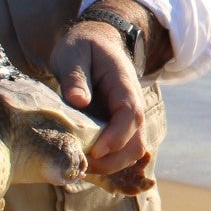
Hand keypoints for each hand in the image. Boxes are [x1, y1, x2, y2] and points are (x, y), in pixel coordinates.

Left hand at [49, 13, 148, 178]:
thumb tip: (79, 101)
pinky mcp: (119, 127)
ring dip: (111, 165)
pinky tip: (86, 164)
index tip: (94, 151)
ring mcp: (128, 118)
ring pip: (133, 151)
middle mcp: (133, 104)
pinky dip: (108, 163)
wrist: (96, 43)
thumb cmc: (83, 48)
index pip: (130, 114)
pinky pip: (122, 151)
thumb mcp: (73, 54)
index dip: (116, 136)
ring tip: (82, 167)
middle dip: (113, 160)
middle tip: (82, 165)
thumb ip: (75, 77)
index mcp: (123, 85)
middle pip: (137, 141)